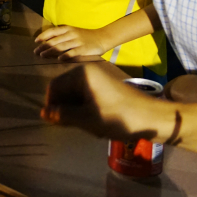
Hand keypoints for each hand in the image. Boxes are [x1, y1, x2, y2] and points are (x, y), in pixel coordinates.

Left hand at [34, 25, 107, 59]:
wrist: (102, 37)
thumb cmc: (85, 36)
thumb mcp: (73, 32)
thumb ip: (62, 36)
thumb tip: (47, 42)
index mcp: (68, 29)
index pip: (52, 31)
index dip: (43, 36)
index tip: (36, 42)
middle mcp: (71, 34)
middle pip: (54, 40)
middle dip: (44, 46)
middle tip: (36, 52)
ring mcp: (78, 41)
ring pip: (61, 46)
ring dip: (50, 51)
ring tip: (42, 56)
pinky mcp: (84, 48)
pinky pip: (73, 52)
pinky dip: (66, 55)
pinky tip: (59, 59)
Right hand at [42, 64, 166, 140]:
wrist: (154, 119)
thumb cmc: (119, 118)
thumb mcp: (87, 119)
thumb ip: (62, 115)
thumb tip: (42, 113)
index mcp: (81, 73)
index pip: (54, 87)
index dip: (52, 105)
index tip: (57, 122)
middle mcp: (88, 70)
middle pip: (65, 90)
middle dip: (67, 109)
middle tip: (77, 125)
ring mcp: (99, 78)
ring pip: (76, 95)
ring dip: (78, 111)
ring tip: (90, 125)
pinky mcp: (107, 87)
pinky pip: (88, 96)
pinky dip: (88, 110)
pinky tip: (98, 122)